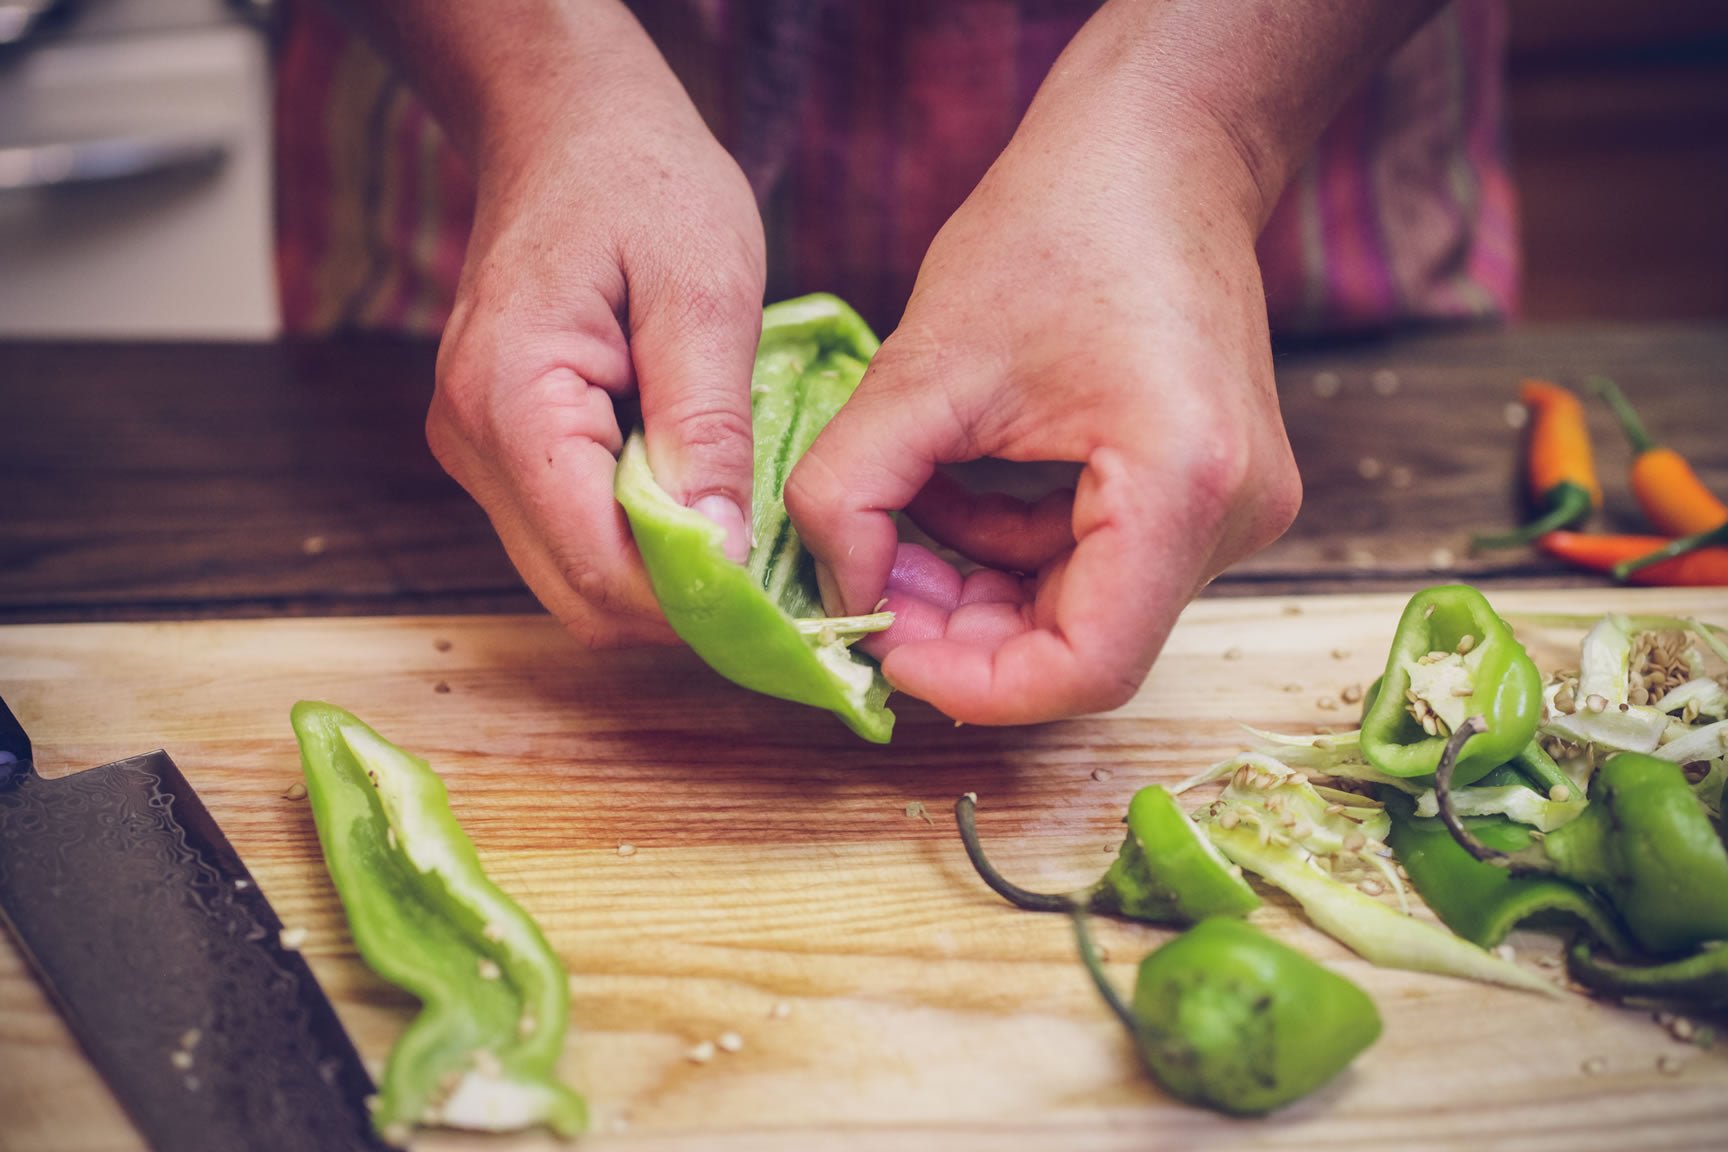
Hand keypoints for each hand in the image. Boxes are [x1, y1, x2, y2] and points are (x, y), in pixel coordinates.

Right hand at [422, 12, 764, 647]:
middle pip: (579, 592)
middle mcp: (473, 441)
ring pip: (574, 576)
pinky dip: (641, 543)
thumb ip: (708, 426)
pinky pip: (572, 535)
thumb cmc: (642, 184)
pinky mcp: (503, 449)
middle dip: (683, 604)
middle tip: (783, 580)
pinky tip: (702, 503)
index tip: (786, 599)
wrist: (570, 128)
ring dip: (665, 579)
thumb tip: (722, 552)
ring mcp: (478, 450)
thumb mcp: (705, 292)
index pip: (597, 564)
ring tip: (750, 537)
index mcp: (512, 399)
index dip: (694, 601)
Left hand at [784, 26, 1302, 724]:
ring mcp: (1228, 507)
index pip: (1086, 668)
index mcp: (1183, 483)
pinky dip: (1009, 555)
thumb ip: (853, 492)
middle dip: (962, 638)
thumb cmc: (1056, 225)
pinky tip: (942, 504)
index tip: (886, 654)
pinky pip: (1095, 564)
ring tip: (894, 539)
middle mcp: (1232, 514)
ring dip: (978, 596)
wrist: (1157, 146)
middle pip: (1084, 648)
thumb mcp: (922, 365)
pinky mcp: (1204, 492)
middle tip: (871, 594)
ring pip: (1084, 612)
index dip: (973, 685)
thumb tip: (841, 595)